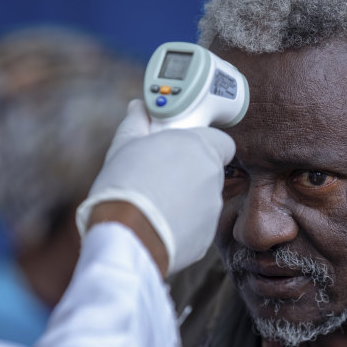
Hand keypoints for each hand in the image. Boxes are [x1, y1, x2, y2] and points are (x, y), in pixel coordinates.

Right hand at [76, 100, 234, 275]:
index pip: (221, 140)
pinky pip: (196, 225)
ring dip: (186, 199)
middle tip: (161, 175)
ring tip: (154, 203)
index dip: (204, 144)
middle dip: (189, 172)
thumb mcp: (124, 146)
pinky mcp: (206, 237)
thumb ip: (136, 124)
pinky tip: (157, 224)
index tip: (182, 148)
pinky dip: (182, 224)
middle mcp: (213, 176)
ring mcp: (212, 209)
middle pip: (209, 170)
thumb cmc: (125, 184)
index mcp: (199, 147)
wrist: (128, 235)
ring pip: (203, 199)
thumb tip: (138, 108)